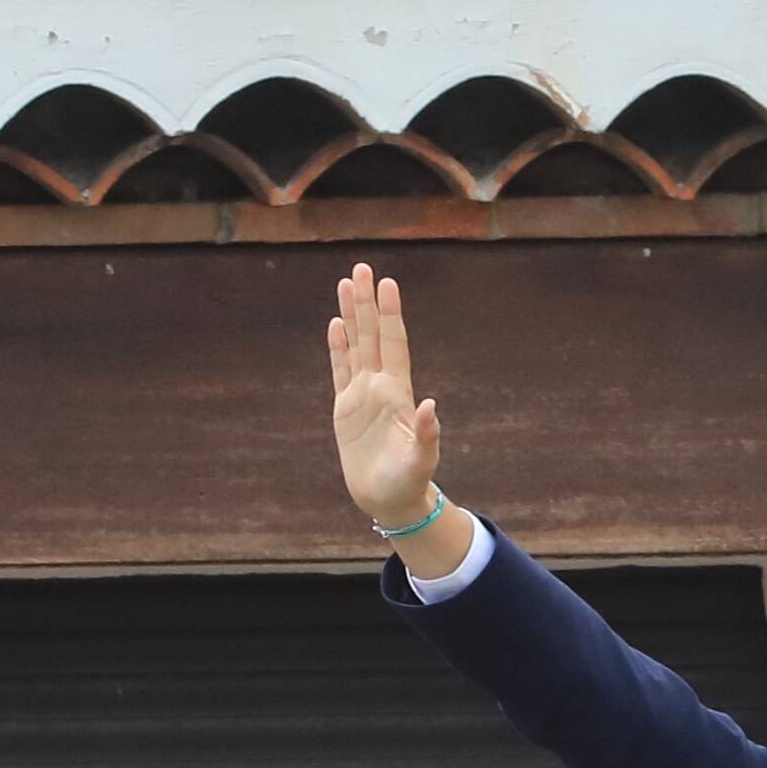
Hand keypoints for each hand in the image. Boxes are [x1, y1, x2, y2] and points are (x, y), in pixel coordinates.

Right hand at [325, 265, 444, 532]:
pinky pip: (339, 370)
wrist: (390, 500)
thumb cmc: (410, 482)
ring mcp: (362, 395)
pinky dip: (337, 347)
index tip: (388, 283)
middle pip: (372, 335)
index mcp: (399, 393)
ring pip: (355, 345)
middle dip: (367, 302)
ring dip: (351, 316)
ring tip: (346, 283)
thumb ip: (427, 434)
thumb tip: (431, 406)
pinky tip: (335, 324)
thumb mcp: (422, 460)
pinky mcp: (345, 409)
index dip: (390, 315)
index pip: (394, 344)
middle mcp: (380, 387)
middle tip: (362, 267)